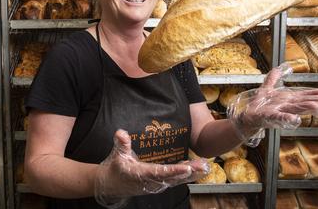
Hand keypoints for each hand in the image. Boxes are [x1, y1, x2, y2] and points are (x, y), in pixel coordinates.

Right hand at [94, 130, 208, 208]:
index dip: (174, 171)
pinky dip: (187, 176)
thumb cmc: (116, 169)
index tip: (187, 168)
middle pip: (174, 178)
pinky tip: (197, 169)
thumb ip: (121, 144)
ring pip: (177, 180)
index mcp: (141, 174)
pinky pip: (175, 180)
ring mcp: (156, 184)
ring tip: (205, 166)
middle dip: (190, 173)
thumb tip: (121, 132)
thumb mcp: (117, 155)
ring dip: (192, 174)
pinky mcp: (159, 184)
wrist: (112, 185)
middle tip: (204, 166)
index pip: (160, 173)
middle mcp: (151, 182)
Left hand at [228, 63, 317, 145]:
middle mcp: (285, 106)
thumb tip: (278, 68)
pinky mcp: (270, 117)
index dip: (313, 94)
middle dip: (313, 101)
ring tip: (316, 106)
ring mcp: (279, 111)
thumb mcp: (266, 89)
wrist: (247, 115)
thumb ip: (272, 79)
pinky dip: (287, 118)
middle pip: (301, 102)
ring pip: (294, 109)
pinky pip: (280, 117)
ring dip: (305, 108)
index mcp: (285, 99)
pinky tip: (294, 118)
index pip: (302, 96)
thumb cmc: (259, 105)